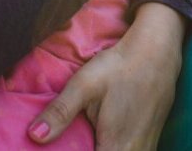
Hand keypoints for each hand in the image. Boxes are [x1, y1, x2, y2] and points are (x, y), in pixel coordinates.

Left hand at [29, 4, 184, 150]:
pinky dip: (115, 148)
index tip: (62, 146)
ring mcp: (146, 148)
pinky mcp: (151, 140)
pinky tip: (103, 137)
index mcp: (116, 147)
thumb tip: (34, 136)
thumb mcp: (84, 85)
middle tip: (71, 140)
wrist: (157, 51)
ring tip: (84, 139)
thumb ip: (60, 113)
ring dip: (99, 150)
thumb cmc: (119, 67)